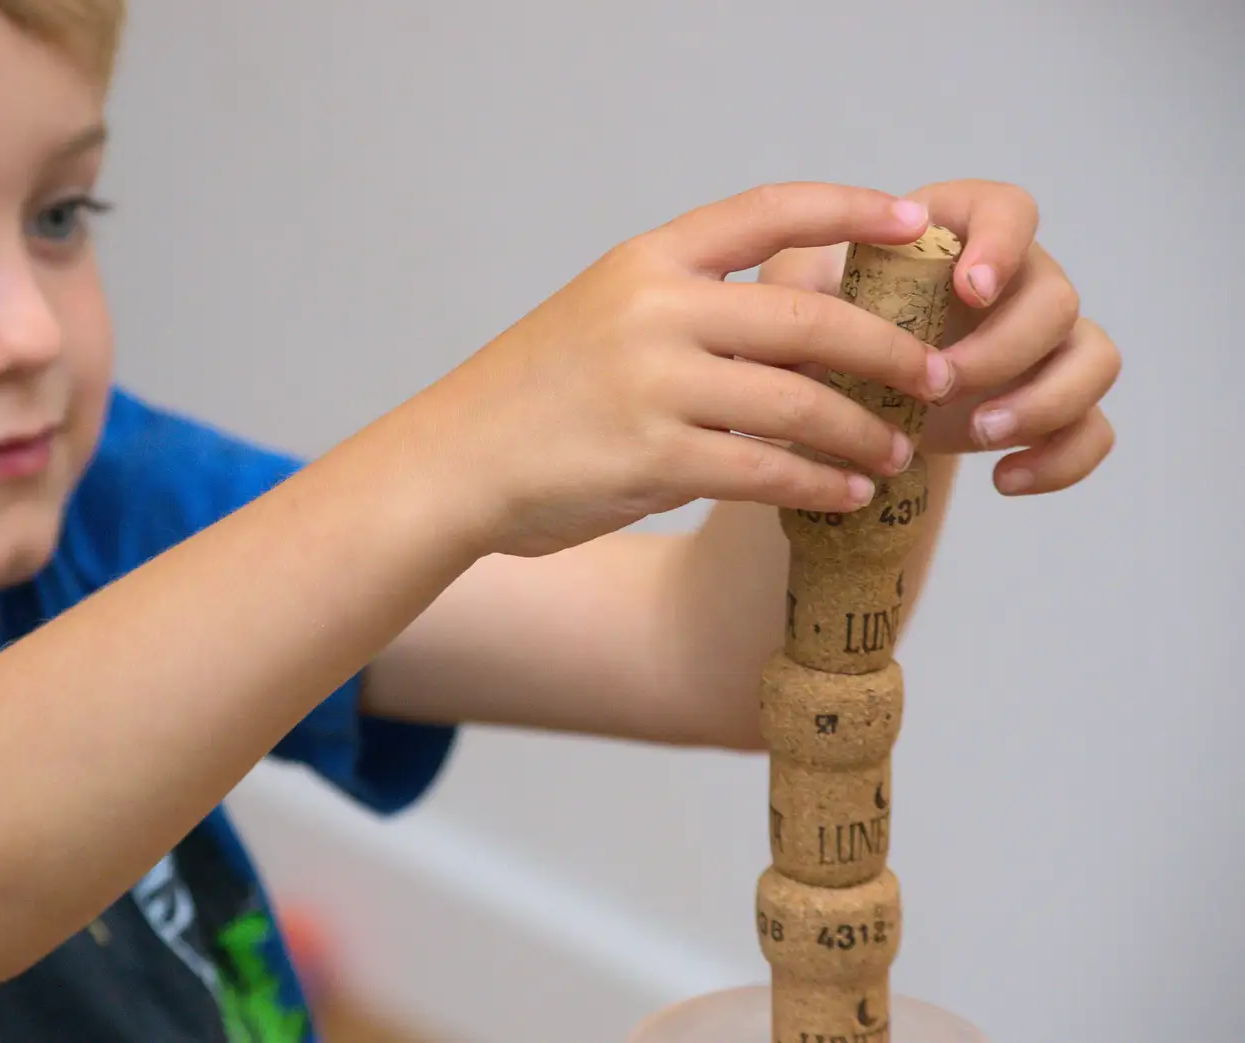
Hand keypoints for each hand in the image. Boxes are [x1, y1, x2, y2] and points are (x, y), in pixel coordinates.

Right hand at [423, 182, 953, 557]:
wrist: (454, 462)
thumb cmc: (535, 395)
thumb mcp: (604, 316)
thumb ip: (693, 312)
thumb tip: (805, 335)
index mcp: (647, 261)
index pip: (769, 211)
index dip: (852, 211)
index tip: (914, 223)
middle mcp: (655, 309)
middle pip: (809, 318)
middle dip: (890, 350)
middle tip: (934, 376)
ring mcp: (653, 383)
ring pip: (800, 403)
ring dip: (863, 432)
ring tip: (895, 454)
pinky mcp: (652, 459)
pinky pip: (767, 471)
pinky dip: (819, 484)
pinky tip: (846, 496)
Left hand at [758, 179, 1119, 496]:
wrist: (832, 387)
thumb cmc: (818, 323)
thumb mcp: (794, 296)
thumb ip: (798, 282)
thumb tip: (796, 293)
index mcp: (958, 235)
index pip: (1011, 210)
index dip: (1003, 243)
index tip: (968, 289)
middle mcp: (1017, 280)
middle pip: (1056, 296)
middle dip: (1003, 348)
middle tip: (942, 385)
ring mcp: (1042, 345)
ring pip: (1095, 357)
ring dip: (1046, 400)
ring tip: (979, 433)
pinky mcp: (1047, 405)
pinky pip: (1094, 429)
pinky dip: (1062, 459)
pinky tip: (1004, 479)